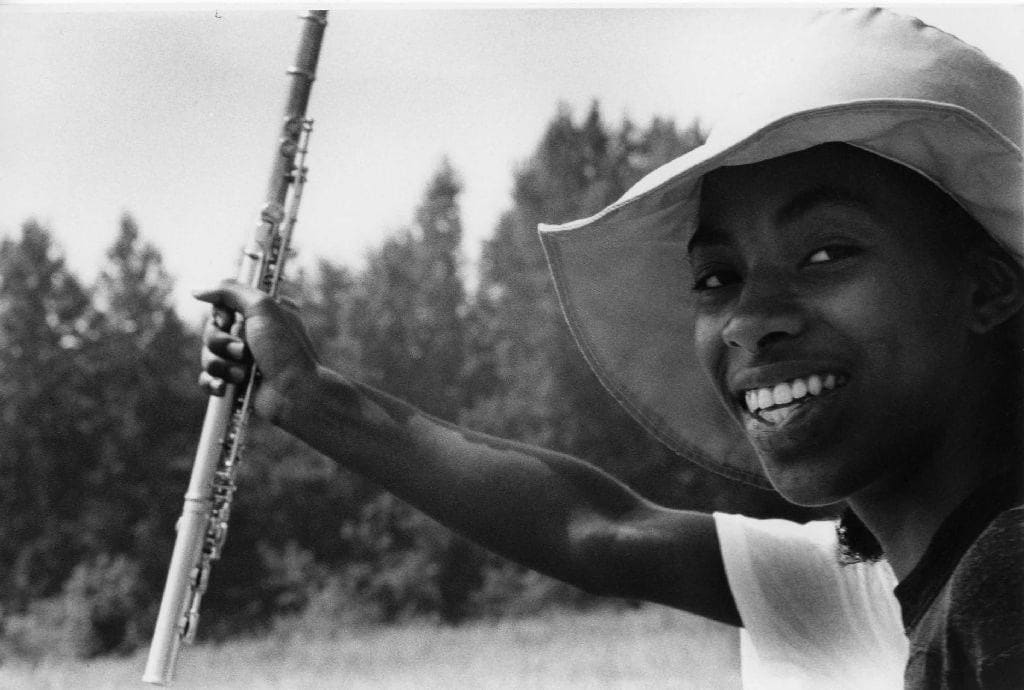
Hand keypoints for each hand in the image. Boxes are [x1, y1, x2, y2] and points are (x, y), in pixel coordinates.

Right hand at [194, 280, 319, 425]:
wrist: (296, 392)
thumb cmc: (285, 350)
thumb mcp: (262, 307)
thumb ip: (230, 291)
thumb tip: (199, 292)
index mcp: (260, 315)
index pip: (221, 307)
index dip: (220, 315)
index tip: (229, 321)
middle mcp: (251, 336)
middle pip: (211, 332)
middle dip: (221, 343)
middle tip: (244, 351)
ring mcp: (243, 361)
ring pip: (208, 356)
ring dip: (223, 365)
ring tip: (243, 374)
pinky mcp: (236, 383)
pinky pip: (208, 379)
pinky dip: (214, 383)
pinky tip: (225, 387)